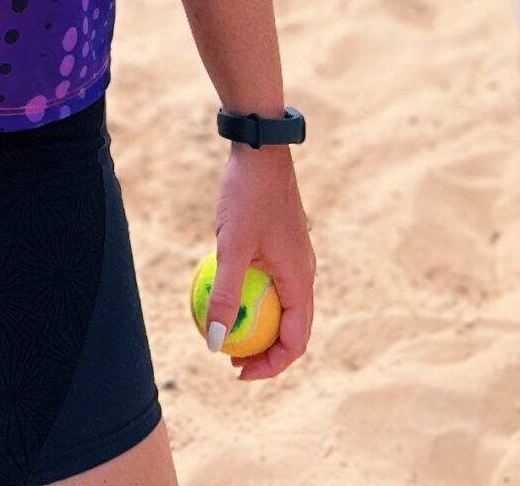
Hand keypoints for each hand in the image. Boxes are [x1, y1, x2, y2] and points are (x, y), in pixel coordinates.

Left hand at [207, 146, 313, 382]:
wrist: (260, 148)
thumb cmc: (247, 195)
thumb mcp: (232, 247)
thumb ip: (227, 295)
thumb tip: (215, 342)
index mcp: (301, 279)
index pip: (296, 341)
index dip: (271, 365)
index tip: (238, 371)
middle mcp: (305, 273)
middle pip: (294, 330)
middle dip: (266, 352)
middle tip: (231, 358)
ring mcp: (296, 258)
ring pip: (285, 307)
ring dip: (262, 326)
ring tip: (228, 332)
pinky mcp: (284, 245)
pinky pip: (275, 285)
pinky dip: (257, 299)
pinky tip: (228, 292)